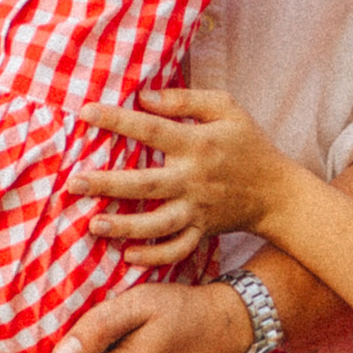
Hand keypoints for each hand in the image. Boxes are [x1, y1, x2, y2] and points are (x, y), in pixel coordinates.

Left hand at [73, 87, 306, 244]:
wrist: (278, 192)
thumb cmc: (248, 143)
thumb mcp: (226, 108)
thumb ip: (185, 99)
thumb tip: (143, 96)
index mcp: (196, 143)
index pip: (150, 129)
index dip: (116, 120)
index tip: (84, 113)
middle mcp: (193, 179)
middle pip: (145, 184)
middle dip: (107, 184)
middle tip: (74, 183)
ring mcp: (196, 210)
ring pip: (156, 224)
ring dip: (124, 226)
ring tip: (94, 225)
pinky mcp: (201, 232)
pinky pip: (176, 250)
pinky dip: (153, 256)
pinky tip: (127, 254)